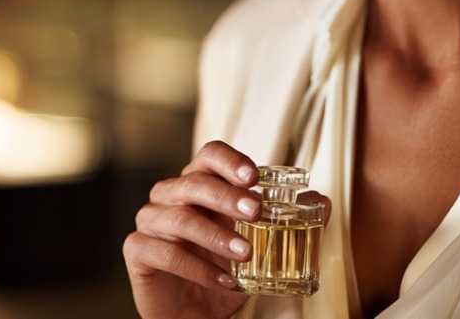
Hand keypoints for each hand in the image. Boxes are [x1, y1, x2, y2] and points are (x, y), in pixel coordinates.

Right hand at [123, 140, 334, 318]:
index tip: (253, 177)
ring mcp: (150, 221)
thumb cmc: (222, 273)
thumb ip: (287, 222)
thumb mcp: (259, 248)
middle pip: (193, 182)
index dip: (229, 162)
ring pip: (179, 218)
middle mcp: (170, 196)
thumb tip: (321, 201)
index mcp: (199, 186)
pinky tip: (222, 281)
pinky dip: (196, 267)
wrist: (194, 316)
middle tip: (256, 213)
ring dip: (215, 236)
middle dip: (227, 197)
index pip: (209, 156)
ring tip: (245, 255)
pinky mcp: (137, 250)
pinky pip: (164, 251)